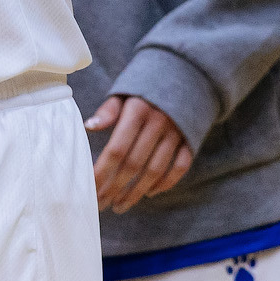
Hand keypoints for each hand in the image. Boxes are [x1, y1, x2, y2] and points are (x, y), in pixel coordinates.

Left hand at [86, 94, 193, 212]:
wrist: (185, 75)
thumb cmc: (144, 88)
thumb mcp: (124, 92)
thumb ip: (108, 111)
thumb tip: (88, 126)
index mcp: (138, 110)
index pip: (117, 149)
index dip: (102, 171)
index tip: (89, 188)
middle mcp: (158, 123)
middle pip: (134, 164)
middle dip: (115, 188)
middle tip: (101, 204)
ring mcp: (176, 134)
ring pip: (155, 171)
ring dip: (136, 192)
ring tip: (119, 205)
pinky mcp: (190, 141)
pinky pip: (180, 168)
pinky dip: (166, 183)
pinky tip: (149, 193)